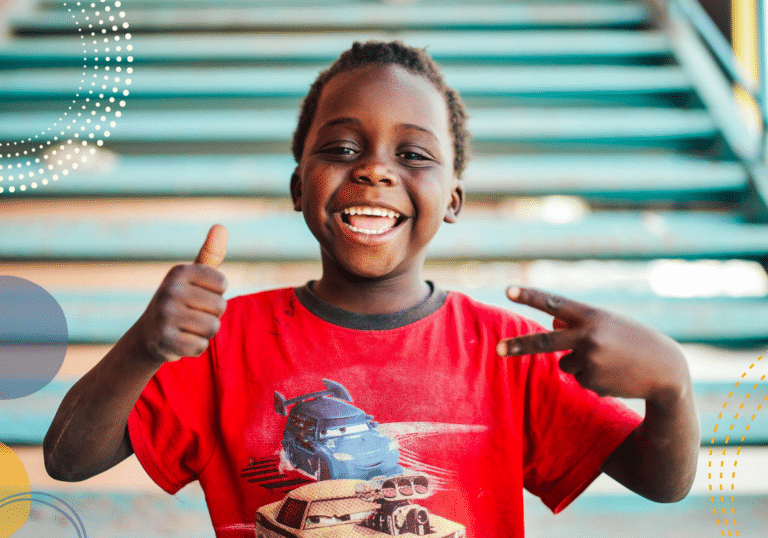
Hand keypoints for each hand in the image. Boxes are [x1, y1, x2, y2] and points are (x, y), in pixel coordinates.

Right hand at [135, 224, 228, 362]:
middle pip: (220, 307)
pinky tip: (181, 341)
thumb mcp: (193, 276)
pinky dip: (196, 347)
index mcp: (179, 271)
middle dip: (212, 315)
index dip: (216, 293)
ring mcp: (165, 315)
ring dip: (205, 332)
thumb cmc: (180, 300)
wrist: (148, 335)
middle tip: (191, 315)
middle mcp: (170, 290)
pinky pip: (201, 346)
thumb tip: (221, 226)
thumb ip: (210, 253)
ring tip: (187, 327)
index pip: (222, 283)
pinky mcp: (165, 340)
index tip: (199, 295)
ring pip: (212, 328)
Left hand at [497, 286, 689, 404]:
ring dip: (579, 364)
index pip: (554, 303)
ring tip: (609, 362)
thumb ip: (578, 321)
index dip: (530, 297)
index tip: (508, 291)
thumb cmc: (634, 341)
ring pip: (564, 364)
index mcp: (592, 315)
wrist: (666, 371)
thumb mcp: (608, 324)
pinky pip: (579, 379)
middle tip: (497, 349)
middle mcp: (588, 336)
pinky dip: (592, 378)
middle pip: (543, 342)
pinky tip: (614, 375)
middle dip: (517, 346)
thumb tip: (549, 325)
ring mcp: (590, 361)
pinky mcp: (593, 382)